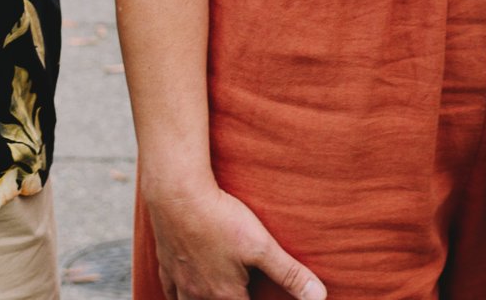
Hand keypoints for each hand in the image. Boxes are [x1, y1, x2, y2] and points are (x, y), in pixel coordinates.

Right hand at [146, 178, 326, 299]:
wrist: (177, 195)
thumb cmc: (221, 219)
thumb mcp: (262, 246)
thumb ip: (290, 274)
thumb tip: (320, 297)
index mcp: (225, 296)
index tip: (259, 295)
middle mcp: (198, 296)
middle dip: (233, 299)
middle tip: (243, 290)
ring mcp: (179, 283)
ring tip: (219, 292)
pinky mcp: (165, 266)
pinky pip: (169, 291)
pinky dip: (178, 295)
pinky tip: (186, 289)